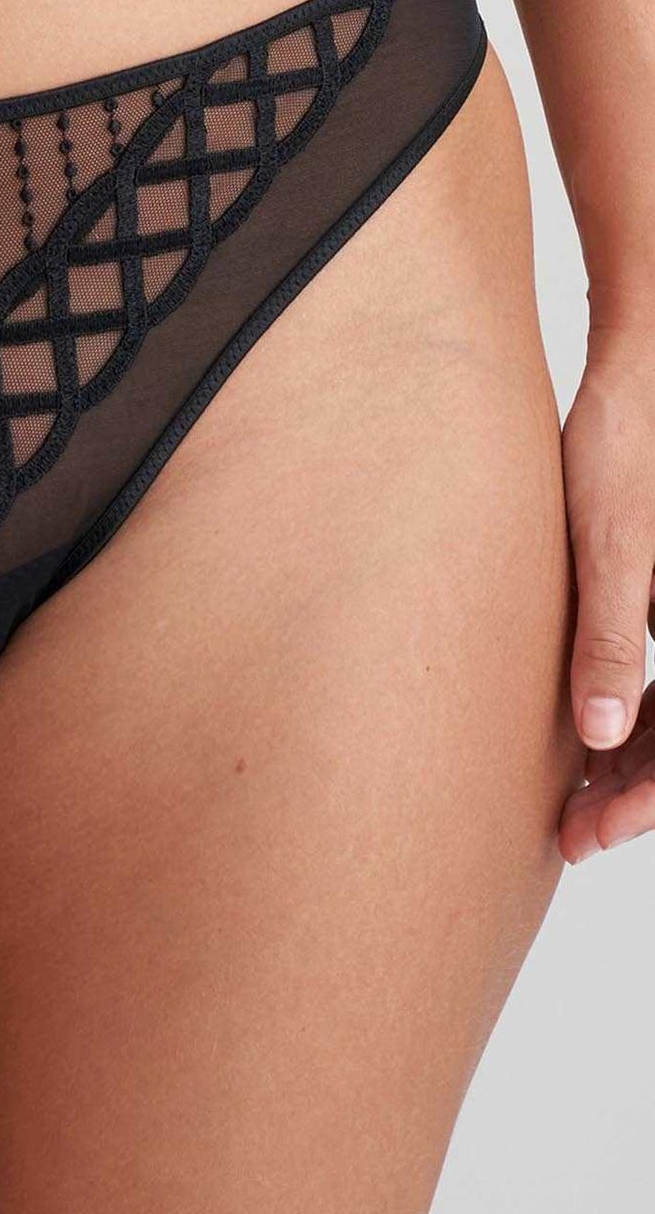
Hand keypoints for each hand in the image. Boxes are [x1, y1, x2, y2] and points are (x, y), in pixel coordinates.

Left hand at [559, 337, 654, 864]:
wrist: (633, 379)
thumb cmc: (626, 447)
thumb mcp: (612, 547)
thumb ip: (610, 640)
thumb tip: (604, 734)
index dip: (649, 802)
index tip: (592, 833)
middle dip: (635, 795)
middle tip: (569, 834)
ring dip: (629, 765)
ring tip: (566, 803)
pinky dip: (625, 720)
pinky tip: (578, 744)